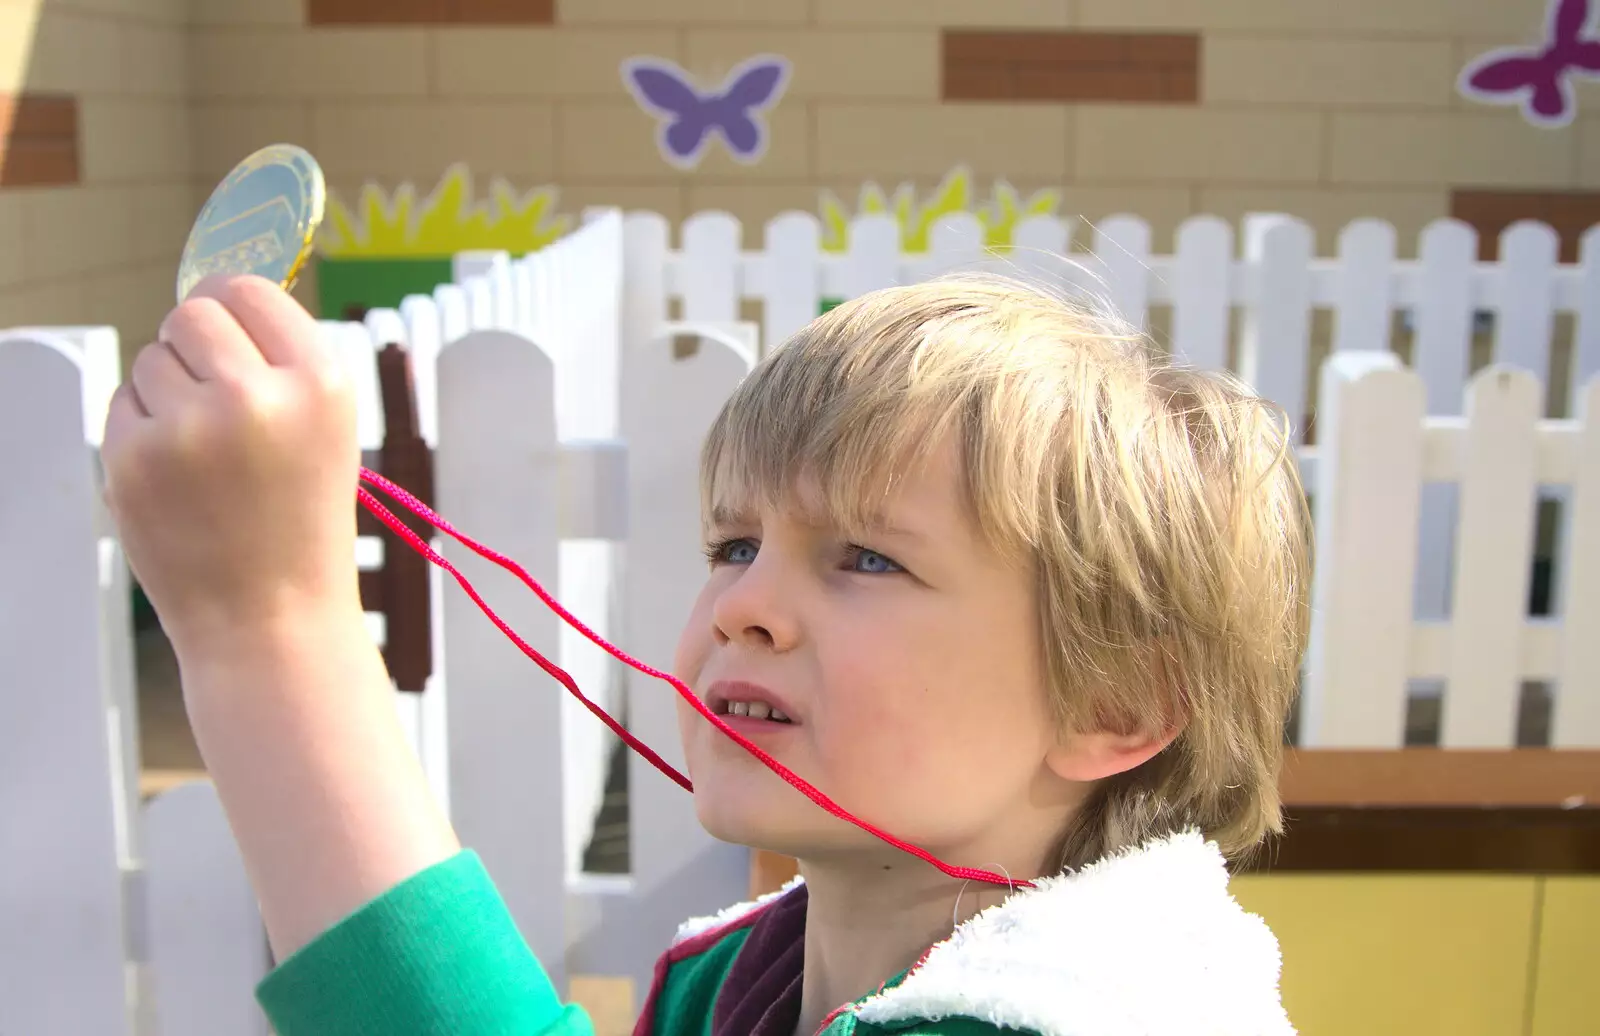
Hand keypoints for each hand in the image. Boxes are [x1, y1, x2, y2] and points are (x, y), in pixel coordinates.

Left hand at [103, 275, 361, 654]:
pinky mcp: (133, 459)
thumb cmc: (301, 524)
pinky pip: (120, 405)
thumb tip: (214, 293)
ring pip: (149, 360)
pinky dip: (140, 432)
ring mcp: (188, 428)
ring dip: (166, 392)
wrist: (272, 621)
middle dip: (194, 346)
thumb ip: (280, 360)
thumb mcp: (328, 430)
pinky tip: (177, 478)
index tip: (231, 333)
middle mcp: (256, 395)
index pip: (249, 290)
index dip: (233, 308)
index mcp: (320, 382)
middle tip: (215, 397)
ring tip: (204, 453)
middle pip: (191, 315)